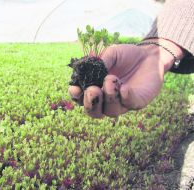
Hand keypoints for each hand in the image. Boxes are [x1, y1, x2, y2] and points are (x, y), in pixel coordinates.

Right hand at [69, 38, 183, 117]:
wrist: (149, 55)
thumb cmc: (125, 56)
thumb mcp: (111, 53)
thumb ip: (101, 62)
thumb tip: (90, 71)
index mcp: (95, 88)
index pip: (80, 98)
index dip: (75, 96)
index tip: (75, 89)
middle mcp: (106, 99)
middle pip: (93, 112)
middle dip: (90, 103)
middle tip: (92, 90)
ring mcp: (121, 103)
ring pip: (110, 111)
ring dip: (108, 97)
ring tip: (111, 79)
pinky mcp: (137, 102)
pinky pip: (129, 105)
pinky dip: (125, 97)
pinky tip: (124, 87)